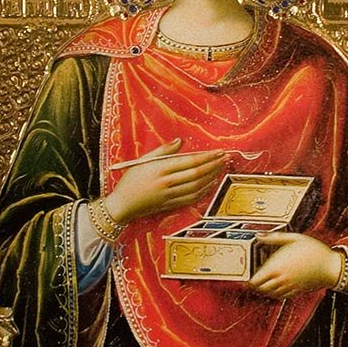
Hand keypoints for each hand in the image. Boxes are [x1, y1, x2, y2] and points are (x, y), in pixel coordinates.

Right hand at [103, 139, 228, 224]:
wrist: (121, 205)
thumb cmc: (130, 180)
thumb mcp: (143, 160)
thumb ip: (163, 150)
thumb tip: (180, 140)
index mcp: (160, 169)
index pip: (189, 161)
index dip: (206, 156)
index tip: (219, 151)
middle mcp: (166, 182)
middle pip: (196, 174)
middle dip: (214, 165)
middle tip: (226, 158)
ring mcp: (169, 195)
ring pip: (197, 186)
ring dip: (212, 177)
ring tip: (221, 168)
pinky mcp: (171, 205)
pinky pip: (192, 198)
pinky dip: (204, 191)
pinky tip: (211, 184)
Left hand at [247, 232, 342, 299]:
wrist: (331, 266)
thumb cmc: (314, 250)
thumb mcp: (294, 238)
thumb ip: (274, 237)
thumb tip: (259, 235)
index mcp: (277, 267)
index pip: (255, 281)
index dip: (248, 280)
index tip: (245, 275)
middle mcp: (281, 280)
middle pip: (260, 289)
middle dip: (255, 284)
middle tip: (253, 277)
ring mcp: (288, 287)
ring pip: (269, 294)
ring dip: (264, 289)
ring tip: (263, 280)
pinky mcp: (296, 292)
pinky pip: (280, 296)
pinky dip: (275, 292)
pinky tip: (276, 285)